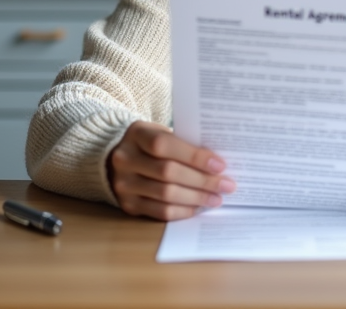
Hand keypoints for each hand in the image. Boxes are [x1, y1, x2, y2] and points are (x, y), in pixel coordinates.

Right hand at [106, 120, 235, 220]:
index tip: (220, 165)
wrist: (119, 157)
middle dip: (202, 181)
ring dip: (196, 198)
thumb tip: (217, 164)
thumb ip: (183, 144)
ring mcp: (124, 184)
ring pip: (166, 195)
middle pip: (168, 173)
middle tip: (226, 185)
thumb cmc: (151, 143)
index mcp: (136, 134)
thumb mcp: (162, 133)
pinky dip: (182, 211)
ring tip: (216, 198)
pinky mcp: (128, 204)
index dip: (194, 156)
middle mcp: (125, 159)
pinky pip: (159, 212)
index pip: (164, 145)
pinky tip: (198, 207)